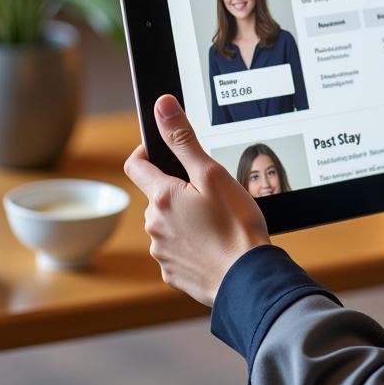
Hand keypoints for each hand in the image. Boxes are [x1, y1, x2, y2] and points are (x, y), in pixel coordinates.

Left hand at [124, 94, 270, 305]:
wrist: (246, 278)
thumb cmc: (235, 225)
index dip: (148, 150)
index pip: (136, 164)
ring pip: (167, 222)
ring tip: (217, 220)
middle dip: (176, 188)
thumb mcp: (212, 174)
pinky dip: (190, 242)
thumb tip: (162, 106)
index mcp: (161, 197)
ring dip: (184, 216)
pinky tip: (213, 243)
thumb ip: (183, 139)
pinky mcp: (171, 272)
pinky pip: (176, 248)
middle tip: (209, 190)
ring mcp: (161, 251)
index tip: (165, 149)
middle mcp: (153, 225)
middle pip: (156, 194)